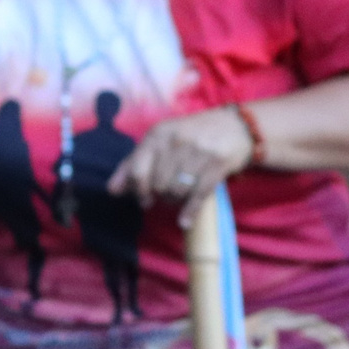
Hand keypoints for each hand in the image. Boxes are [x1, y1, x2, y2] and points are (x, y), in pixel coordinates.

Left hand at [108, 106, 255, 213]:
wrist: (235, 127)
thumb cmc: (190, 136)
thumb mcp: (161, 142)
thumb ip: (134, 163)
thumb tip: (112, 190)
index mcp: (159, 134)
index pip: (137, 169)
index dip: (138, 189)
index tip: (144, 198)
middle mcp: (177, 141)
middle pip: (158, 184)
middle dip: (159, 195)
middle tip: (165, 195)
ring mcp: (198, 152)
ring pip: (176, 191)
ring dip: (175, 200)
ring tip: (179, 195)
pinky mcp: (217, 164)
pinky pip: (198, 195)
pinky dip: (189, 212)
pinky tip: (184, 221)